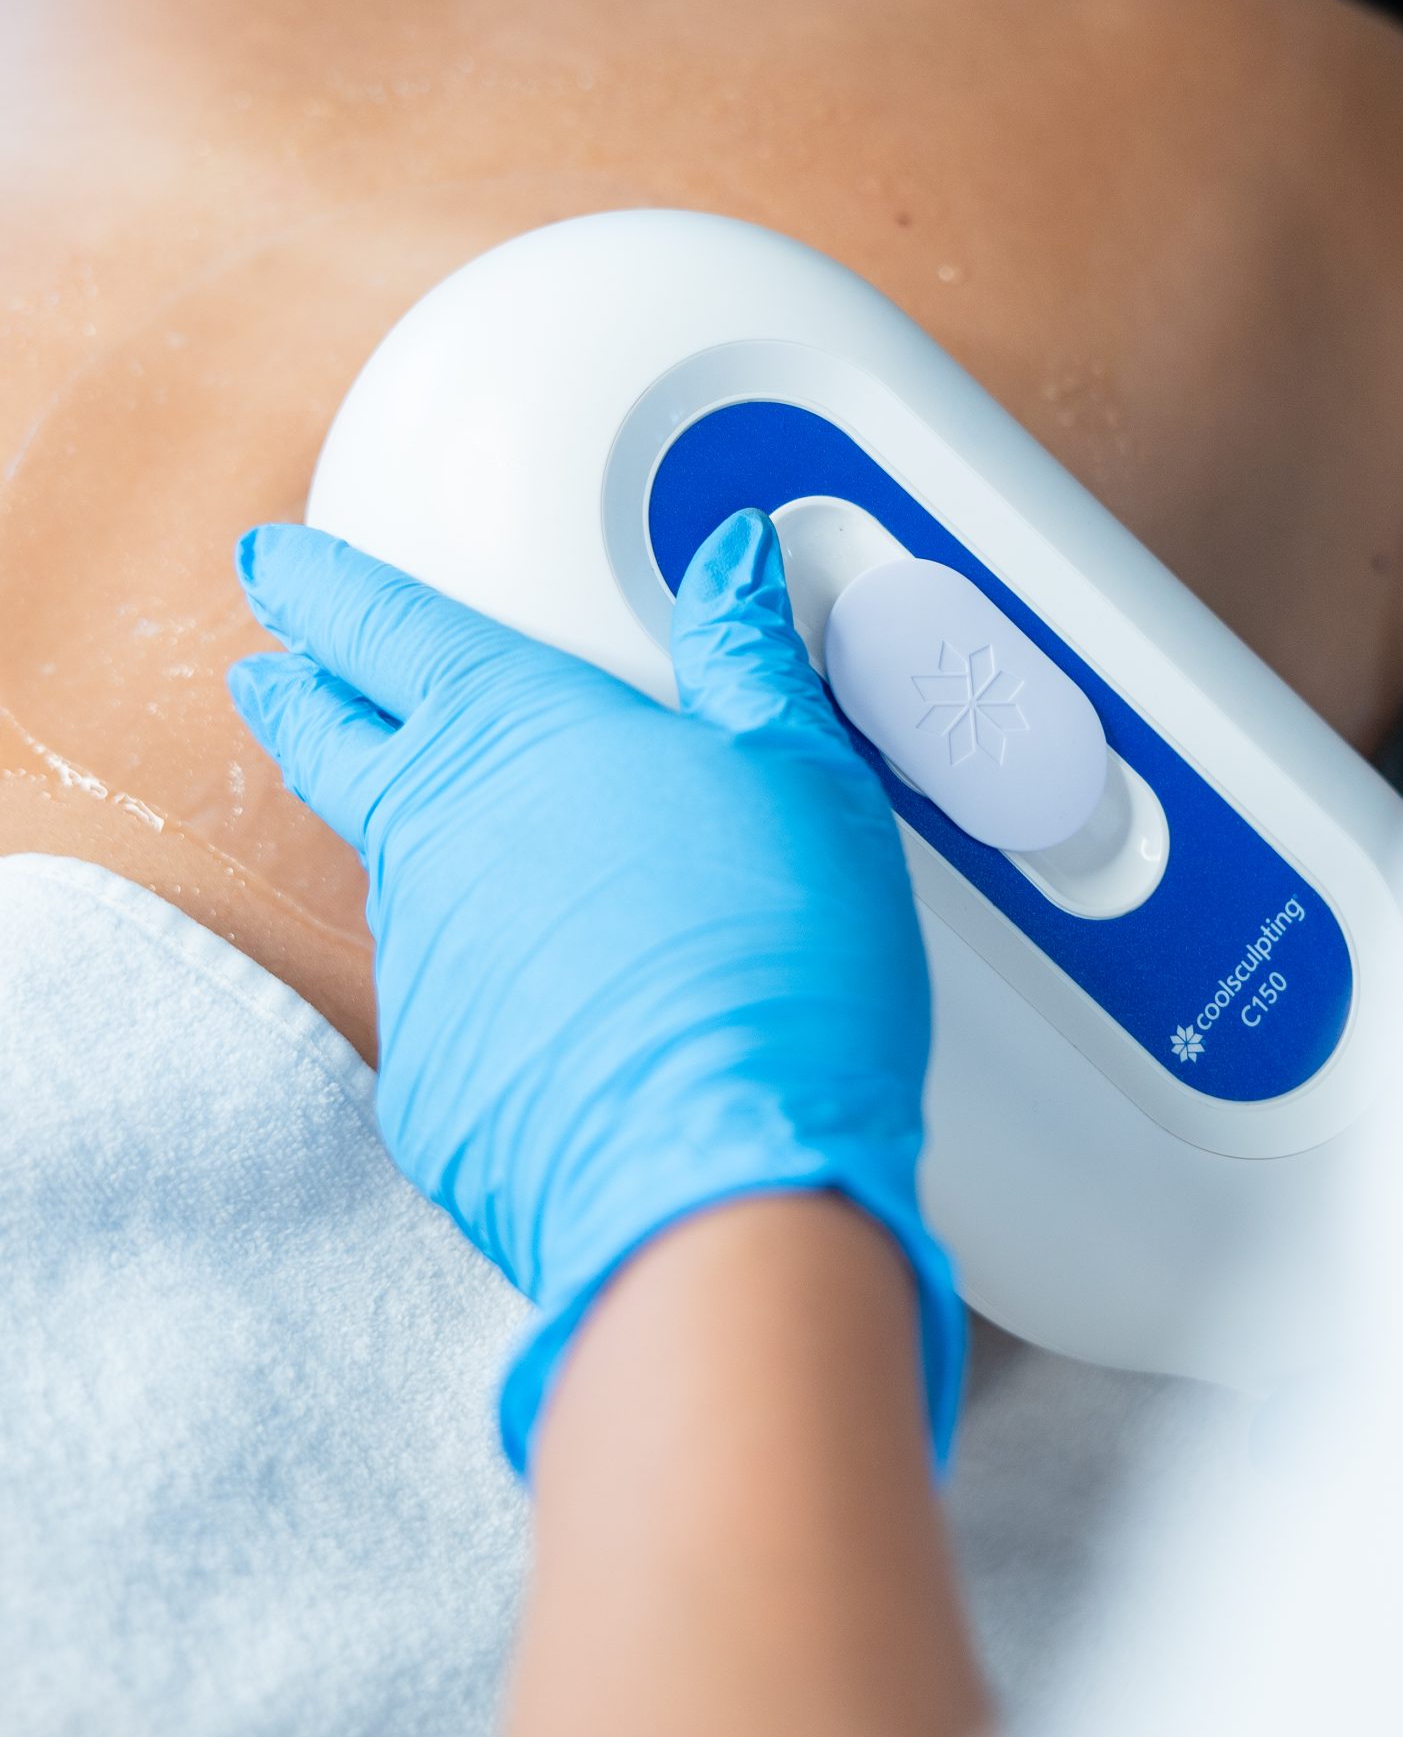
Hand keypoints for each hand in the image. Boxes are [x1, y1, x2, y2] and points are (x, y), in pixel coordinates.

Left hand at [228, 509, 962, 1474]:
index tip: (277, 567)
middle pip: (331, 747)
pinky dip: (480, 994)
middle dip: (296, 701)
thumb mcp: (801, 774)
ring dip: (409, 853)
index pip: (381, 629)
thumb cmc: (772, 957)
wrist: (721, 1171)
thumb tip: (735, 565)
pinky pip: (447, 1012)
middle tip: (266, 676)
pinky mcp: (431, 1081)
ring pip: (395, 882)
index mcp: (509, 729)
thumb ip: (749, 663)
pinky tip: (541, 1011)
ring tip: (452, 848)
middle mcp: (435, 838)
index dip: (321, 588)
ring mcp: (419, 965)